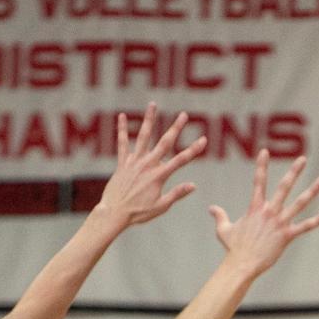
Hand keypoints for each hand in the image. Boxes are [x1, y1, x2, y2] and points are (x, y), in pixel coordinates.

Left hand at [96, 103, 207, 230]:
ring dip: (149, 119)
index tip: (203, 140)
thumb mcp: (161, 206)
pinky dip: (122, 129)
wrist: (115, 212)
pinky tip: (122, 116)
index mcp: (159, 176)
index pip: (180, 160)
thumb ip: (177, 194)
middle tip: (184, 115)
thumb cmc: (139, 213)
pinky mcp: (123, 163)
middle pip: (164, 143)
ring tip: (153, 104)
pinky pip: (122, 143)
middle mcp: (147, 165)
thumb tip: (193, 185)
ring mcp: (134, 162)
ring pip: (143, 136)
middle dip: (176, 128)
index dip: (194, 150)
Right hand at [209, 151, 318, 279]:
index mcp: (255, 207)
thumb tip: (211, 208)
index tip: (265, 152)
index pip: (259, 181)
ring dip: (312, 190)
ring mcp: (280, 222)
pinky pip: (306, 226)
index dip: (261, 165)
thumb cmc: (233, 248)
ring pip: (299, 202)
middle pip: (284, 186)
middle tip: (303, 159)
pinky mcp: (287, 235)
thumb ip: (219, 216)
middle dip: (294, 171)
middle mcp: (269, 211)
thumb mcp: (223, 230)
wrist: (242, 264)